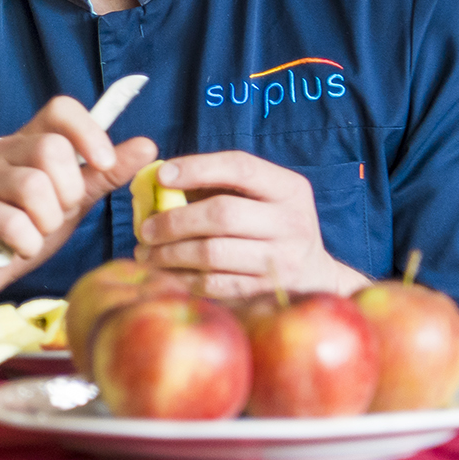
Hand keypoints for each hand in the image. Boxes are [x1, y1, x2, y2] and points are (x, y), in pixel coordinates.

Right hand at [0, 96, 158, 305]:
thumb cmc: (24, 228)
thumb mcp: (71, 201)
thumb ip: (104, 174)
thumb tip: (147, 146)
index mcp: (30, 142)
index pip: (60, 109)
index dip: (88, 132)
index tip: (104, 163)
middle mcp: (4, 152)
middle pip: (52, 149)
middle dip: (69, 190)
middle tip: (59, 212)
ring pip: (34, 186)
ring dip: (48, 222)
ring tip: (37, 233)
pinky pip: (15, 224)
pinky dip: (28, 244)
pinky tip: (20, 248)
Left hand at [134, 151, 364, 297]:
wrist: (314, 276)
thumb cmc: (268, 226)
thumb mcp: (258, 197)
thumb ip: (214, 185)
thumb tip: (154, 183)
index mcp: (289, 188)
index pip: (240, 167)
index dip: (197, 168)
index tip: (162, 176)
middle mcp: (292, 222)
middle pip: (222, 214)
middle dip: (174, 220)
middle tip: (145, 229)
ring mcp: (283, 260)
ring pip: (213, 253)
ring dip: (170, 253)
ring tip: (147, 252)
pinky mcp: (269, 292)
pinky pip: (215, 284)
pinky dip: (183, 278)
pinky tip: (166, 273)